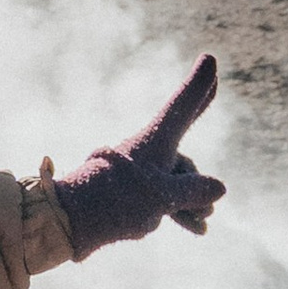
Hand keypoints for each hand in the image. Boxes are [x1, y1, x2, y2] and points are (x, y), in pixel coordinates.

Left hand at [55, 56, 225, 258]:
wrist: (68, 224)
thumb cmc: (114, 202)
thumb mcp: (161, 197)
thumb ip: (194, 191)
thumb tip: (219, 188)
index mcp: (155, 141)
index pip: (183, 106)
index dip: (199, 85)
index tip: (209, 59)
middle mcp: (149, 152)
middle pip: (185, 155)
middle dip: (197, 169)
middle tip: (207, 117)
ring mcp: (141, 174)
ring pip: (179, 182)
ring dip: (193, 202)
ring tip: (199, 223)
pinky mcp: (133, 195)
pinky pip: (165, 199)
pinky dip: (181, 211)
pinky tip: (198, 230)